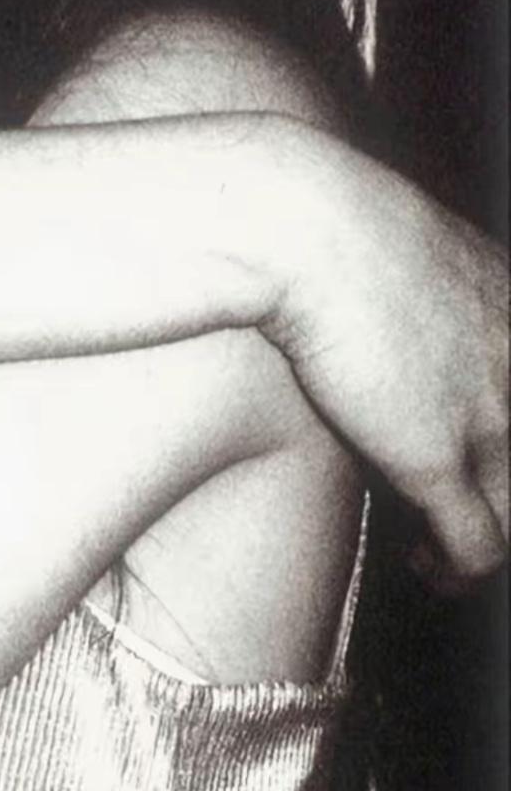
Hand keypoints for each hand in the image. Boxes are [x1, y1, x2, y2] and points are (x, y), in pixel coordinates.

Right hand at [268, 133, 507, 586]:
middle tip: (457, 509)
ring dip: (483, 541)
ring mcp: (492, 413)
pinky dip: (457, 570)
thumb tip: (392, 321)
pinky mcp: (439, 458)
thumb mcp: (404, 242)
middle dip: (498, 491)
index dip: (501, 439)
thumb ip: (425, 288)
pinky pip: (480, 547)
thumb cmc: (323, 220)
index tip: (469, 453)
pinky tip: (427, 568)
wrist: (299, 227)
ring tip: (437, 557)